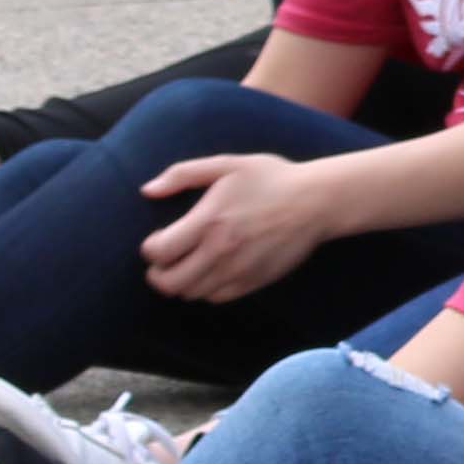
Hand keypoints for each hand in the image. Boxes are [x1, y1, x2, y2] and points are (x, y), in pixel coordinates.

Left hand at [141, 151, 345, 301]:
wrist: (316, 202)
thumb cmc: (271, 179)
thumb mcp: (226, 165)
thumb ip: (181, 174)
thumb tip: (147, 190)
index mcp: (208, 222)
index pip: (159, 252)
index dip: (150, 249)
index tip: (158, 240)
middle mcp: (220, 252)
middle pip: (169, 282)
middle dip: (157, 274)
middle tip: (163, 262)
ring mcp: (238, 271)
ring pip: (190, 294)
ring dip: (181, 283)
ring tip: (186, 266)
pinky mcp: (253, 282)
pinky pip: (216, 298)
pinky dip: (205, 290)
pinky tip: (210, 272)